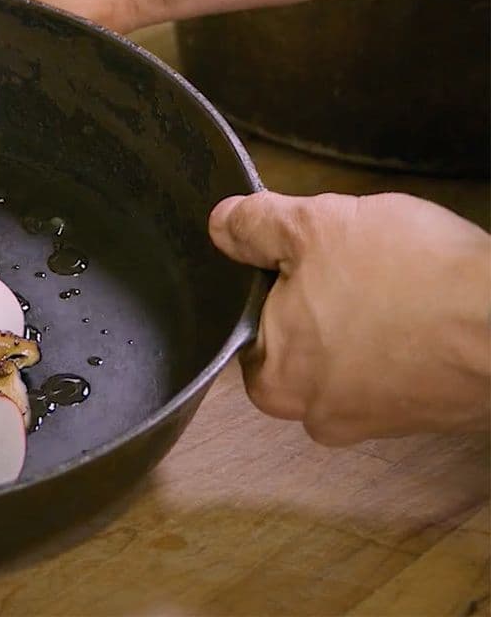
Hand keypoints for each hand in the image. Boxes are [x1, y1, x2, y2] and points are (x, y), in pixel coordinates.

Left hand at [209, 191, 489, 445]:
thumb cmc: (405, 275)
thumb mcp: (312, 226)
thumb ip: (254, 226)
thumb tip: (219, 226)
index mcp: (274, 383)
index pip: (249, 330)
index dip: (270, 285)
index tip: (298, 255)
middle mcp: (318, 417)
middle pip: (301, 343)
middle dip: (322, 300)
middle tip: (352, 262)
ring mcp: (378, 422)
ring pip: (352, 354)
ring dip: (367, 317)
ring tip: (395, 280)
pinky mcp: (429, 415)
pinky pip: (398, 366)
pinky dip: (406, 336)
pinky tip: (424, 306)